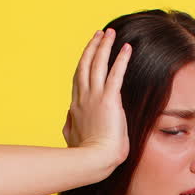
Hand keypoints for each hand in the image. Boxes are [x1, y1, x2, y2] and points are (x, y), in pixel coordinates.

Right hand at [63, 28, 132, 168]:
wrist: (93, 161)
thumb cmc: (87, 155)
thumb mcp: (73, 138)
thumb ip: (70, 125)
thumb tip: (68, 117)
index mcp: (76, 107)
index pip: (79, 79)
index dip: (84, 63)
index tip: (89, 53)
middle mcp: (83, 98)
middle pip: (85, 65)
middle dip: (92, 47)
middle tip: (99, 34)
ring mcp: (94, 97)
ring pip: (97, 64)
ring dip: (103, 46)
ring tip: (109, 33)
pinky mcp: (109, 100)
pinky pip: (115, 74)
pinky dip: (121, 59)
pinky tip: (126, 48)